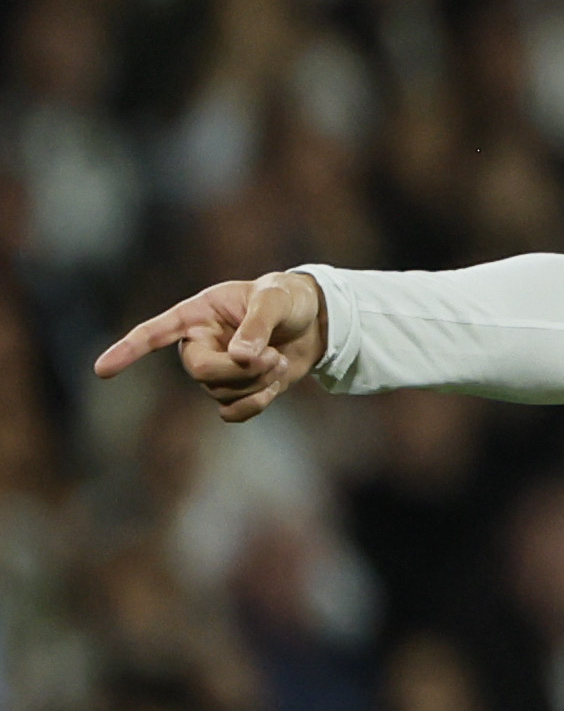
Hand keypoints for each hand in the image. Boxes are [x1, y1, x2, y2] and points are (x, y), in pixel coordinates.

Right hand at [94, 272, 329, 420]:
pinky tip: (273, 388)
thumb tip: (240, 357)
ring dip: (256, 383)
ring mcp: (216, 369)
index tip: (102, 369)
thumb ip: (257, 324)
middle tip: (272, 357)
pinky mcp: (236, 390)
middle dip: (238, 370)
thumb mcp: (275, 300)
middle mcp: (199, 344)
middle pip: (199, 371)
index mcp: (198, 314)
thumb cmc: (289, 299)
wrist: (316, 321)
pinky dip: (255, 405)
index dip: (128, 350)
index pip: (154, 333)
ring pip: (219, 392)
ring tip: (279, 360)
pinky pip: (231, 412)